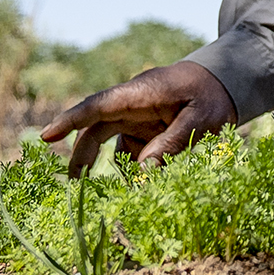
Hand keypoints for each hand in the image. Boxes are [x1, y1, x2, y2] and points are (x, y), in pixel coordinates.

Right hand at [40, 60, 236, 177]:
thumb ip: (172, 144)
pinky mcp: (144, 127)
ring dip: (111, 167)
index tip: (46, 136)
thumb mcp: (200, 120)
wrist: (226, 79)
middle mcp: (132, 102)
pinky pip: (129, 149)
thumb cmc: (213, 95)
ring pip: (110, 141)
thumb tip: (143, 173)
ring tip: (114, 195)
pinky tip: (143, 184)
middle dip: (81, 155)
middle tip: (74, 186)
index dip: (71, 121)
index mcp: (141, 92)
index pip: (98, 106)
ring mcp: (136, 115)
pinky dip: (132, 168)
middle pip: (96, 127)